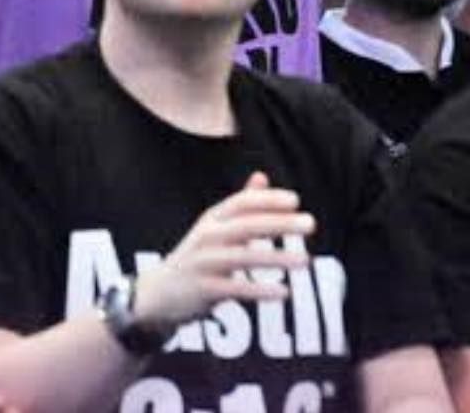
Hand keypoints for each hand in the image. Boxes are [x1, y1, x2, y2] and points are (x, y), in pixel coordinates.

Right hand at [132, 172, 313, 329]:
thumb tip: (262, 175)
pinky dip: (261, 291)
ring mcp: (203, 264)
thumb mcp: (214, 227)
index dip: (268, 200)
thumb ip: (240, 204)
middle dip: (280, 223)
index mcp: (212, 219)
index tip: (296, 201)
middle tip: (311, 224)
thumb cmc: (198, 255)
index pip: (241, 203)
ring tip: (306, 261)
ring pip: (243, 257)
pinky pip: (235, 289)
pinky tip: (284, 292)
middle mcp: (206, 237)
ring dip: (277, 258)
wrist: (157, 294)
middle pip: (246, 226)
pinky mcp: (202, 290)